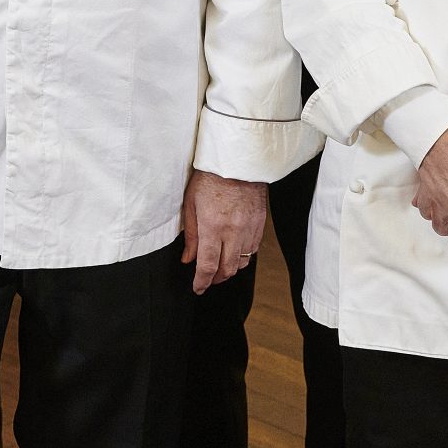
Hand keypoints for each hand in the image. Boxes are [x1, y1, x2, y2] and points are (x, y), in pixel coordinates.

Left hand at [179, 171, 267, 294]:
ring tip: (220, 267)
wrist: (238, 159)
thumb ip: (191, 235)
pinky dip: (243, 256)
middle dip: (215, 279)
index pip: (208, 266)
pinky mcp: (259, 224)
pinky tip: (234, 252)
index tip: (197, 288)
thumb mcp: (191, 203)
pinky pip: (253, 250)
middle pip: (227, 270)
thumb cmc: (210, 177)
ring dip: (230, 269)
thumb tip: (188, 258)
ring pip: (242, 262)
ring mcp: (249, 228)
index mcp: (213, 227)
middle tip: (207, 280)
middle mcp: (233, 231)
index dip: (202, 282)